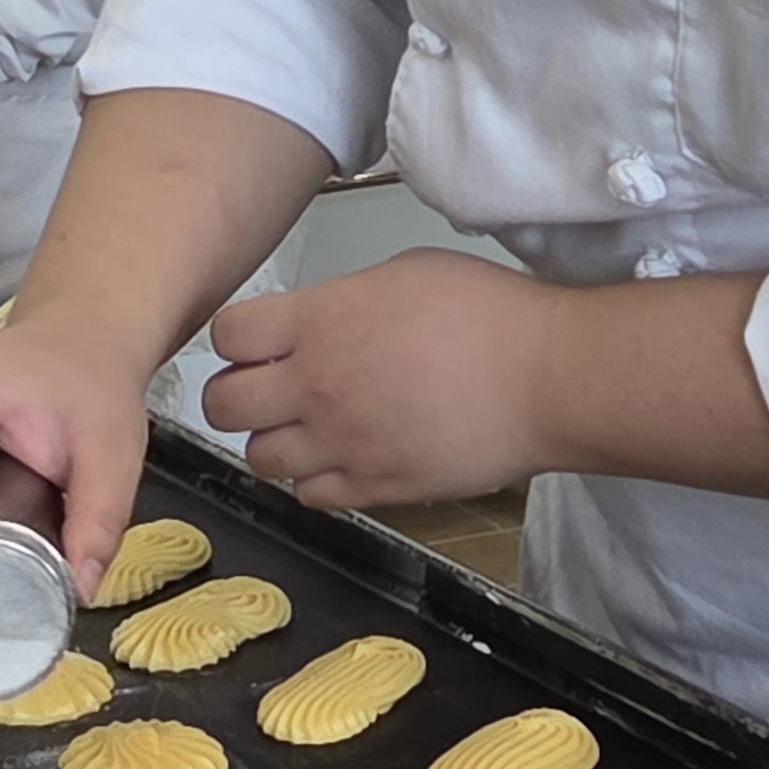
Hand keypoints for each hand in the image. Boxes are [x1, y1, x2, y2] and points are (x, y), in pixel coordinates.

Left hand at [203, 249, 557, 513]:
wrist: (546, 378)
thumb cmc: (489, 314)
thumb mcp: (402, 272)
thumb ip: (341, 300)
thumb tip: (321, 319)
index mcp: (319, 321)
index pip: (225, 335)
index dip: (236, 339)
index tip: (255, 341)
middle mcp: (317, 385)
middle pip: (222, 405)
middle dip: (236, 394)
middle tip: (265, 388)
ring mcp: (343, 442)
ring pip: (259, 457)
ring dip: (273, 440)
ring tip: (305, 425)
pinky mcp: (376, 487)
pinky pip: (310, 496)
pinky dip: (314, 480)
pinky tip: (341, 456)